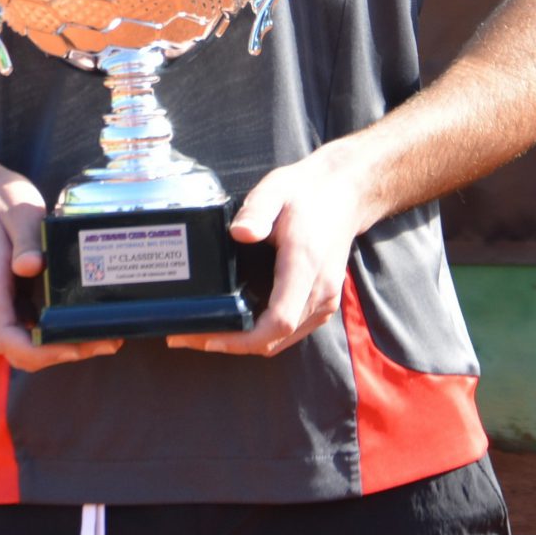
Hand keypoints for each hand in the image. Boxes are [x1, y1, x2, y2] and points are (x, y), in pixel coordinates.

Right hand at [0, 155, 120, 370]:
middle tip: (107, 342)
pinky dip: (56, 332)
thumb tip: (31, 267)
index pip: (7, 337)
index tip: (75, 347)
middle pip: (20, 349)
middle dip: (61, 353)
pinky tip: (85, 322)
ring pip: (26, 342)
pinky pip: (30, 327)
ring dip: (61, 347)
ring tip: (105, 337)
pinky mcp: (9, 298)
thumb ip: (26, 240)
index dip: (40, 352)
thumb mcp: (17, 212)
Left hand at [168, 149, 366, 357]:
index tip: (208, 337)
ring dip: (245, 343)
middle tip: (189, 336)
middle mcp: (320, 290)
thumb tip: (240, 233)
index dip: (242, 339)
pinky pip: (290, 333)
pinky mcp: (323, 303)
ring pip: (282, 341)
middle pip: (275, 338)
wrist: (346, 193)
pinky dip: (262, 335)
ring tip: (207, 332)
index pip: (280, 321)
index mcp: (306, 264)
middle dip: (232, 344)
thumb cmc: (308, 192)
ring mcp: (325, 300)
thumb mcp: (276, 190)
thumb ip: (257, 210)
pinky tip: (237, 323)